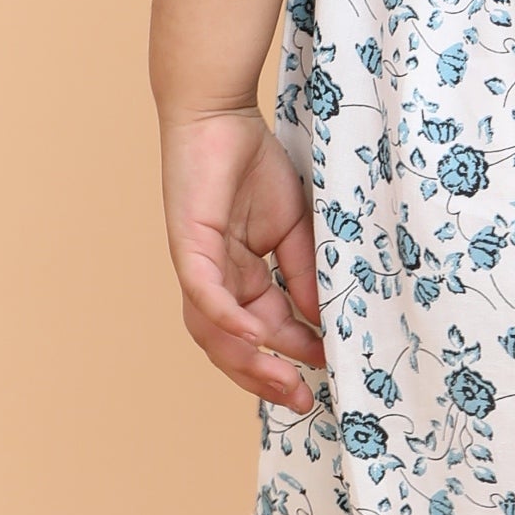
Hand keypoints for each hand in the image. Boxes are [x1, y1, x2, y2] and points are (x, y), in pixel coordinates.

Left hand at [160, 108, 324, 414]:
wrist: (220, 113)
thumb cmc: (253, 163)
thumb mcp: (296, 227)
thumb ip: (305, 272)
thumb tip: (324, 319)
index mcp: (238, 277)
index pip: (263, 331)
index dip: (292, 356)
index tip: (326, 374)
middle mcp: (213, 280)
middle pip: (231, 346)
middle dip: (266, 377)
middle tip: (302, 401)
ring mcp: (198, 265)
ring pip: (213, 331)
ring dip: (247, 361)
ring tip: (282, 382)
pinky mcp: (187, 245)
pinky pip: (204, 294)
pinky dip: (226, 319)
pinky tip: (254, 337)